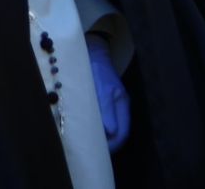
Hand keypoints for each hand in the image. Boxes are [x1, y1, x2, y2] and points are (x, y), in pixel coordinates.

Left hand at [86, 34, 129, 151]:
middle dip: (105, 145)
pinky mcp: (101, 104)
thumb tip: (111, 132)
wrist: (89, 52)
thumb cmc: (96, 68)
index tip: (98, 151)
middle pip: (116, 134)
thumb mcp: (101, 87)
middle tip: (89, 150)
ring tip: (84, 142)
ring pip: (108, 130)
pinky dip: (93, 128)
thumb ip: (106, 109)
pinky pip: (100, 121)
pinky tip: (82, 130)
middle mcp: (119, 108)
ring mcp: (111, 106)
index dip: (112, 146)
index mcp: (122, 105)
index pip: (122, 133)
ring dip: (98, 137)